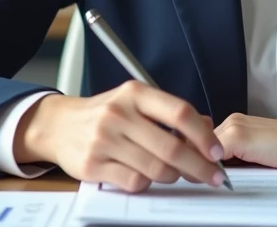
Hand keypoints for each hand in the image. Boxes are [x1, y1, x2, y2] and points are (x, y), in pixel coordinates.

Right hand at [13, 81, 224, 191]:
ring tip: (178, 174)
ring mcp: (104, 140)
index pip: (180, 113)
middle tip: (213, 176)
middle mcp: (119, 114)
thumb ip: (168, 114)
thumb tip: (207, 129)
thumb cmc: (104, 113)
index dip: (203, 135)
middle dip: (199, 166)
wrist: (59, 125)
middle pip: (171, 147)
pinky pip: (134, 181)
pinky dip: (148, 183)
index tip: (217, 151)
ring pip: (155, 168)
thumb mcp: (135, 102)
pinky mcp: (94, 165)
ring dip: (174, 176)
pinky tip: (148, 177)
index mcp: (135, 93)